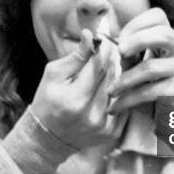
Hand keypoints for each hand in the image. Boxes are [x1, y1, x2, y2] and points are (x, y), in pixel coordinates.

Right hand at [30, 29, 127, 149]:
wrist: (48, 138)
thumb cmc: (48, 101)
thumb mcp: (54, 75)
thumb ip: (76, 56)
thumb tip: (90, 35)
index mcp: (75, 99)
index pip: (98, 67)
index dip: (105, 50)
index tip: (107, 39)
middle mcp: (92, 114)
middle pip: (113, 77)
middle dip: (115, 60)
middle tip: (116, 47)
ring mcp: (105, 126)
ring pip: (121, 90)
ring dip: (122, 74)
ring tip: (119, 63)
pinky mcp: (113, 133)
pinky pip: (125, 105)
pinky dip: (123, 93)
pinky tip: (118, 83)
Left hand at [106, 8, 173, 114]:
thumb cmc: (153, 94)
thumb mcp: (139, 70)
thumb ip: (130, 56)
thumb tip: (115, 48)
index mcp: (172, 40)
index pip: (158, 16)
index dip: (135, 24)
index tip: (119, 40)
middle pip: (163, 33)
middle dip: (136, 41)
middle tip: (118, 53)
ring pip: (149, 67)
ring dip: (123, 81)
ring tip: (110, 92)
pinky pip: (147, 91)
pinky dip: (126, 100)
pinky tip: (114, 109)